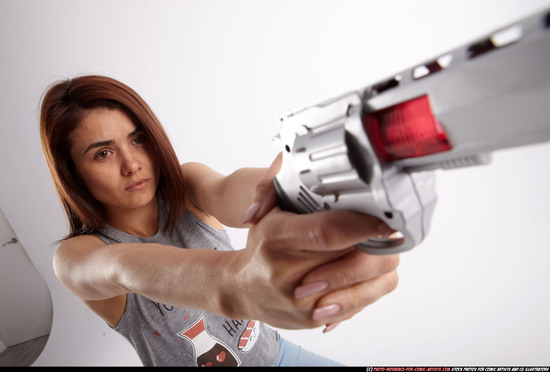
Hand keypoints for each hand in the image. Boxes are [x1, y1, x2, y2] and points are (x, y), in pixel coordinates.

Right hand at [234, 154, 398, 330]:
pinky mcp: (314, 319)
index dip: (363, 225)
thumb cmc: (262, 245)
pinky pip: (362, 301)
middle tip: (384, 231)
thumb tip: (328, 175)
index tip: (387, 220)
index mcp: (276, 237)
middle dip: (376, 242)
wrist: (243, 289)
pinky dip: (370, 284)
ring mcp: (301, 303)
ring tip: (374, 251)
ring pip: (368, 282)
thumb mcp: (269, 210)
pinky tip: (363, 273)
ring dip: (377, 264)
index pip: (328, 232)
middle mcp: (286, 274)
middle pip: (358, 257)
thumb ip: (291, 189)